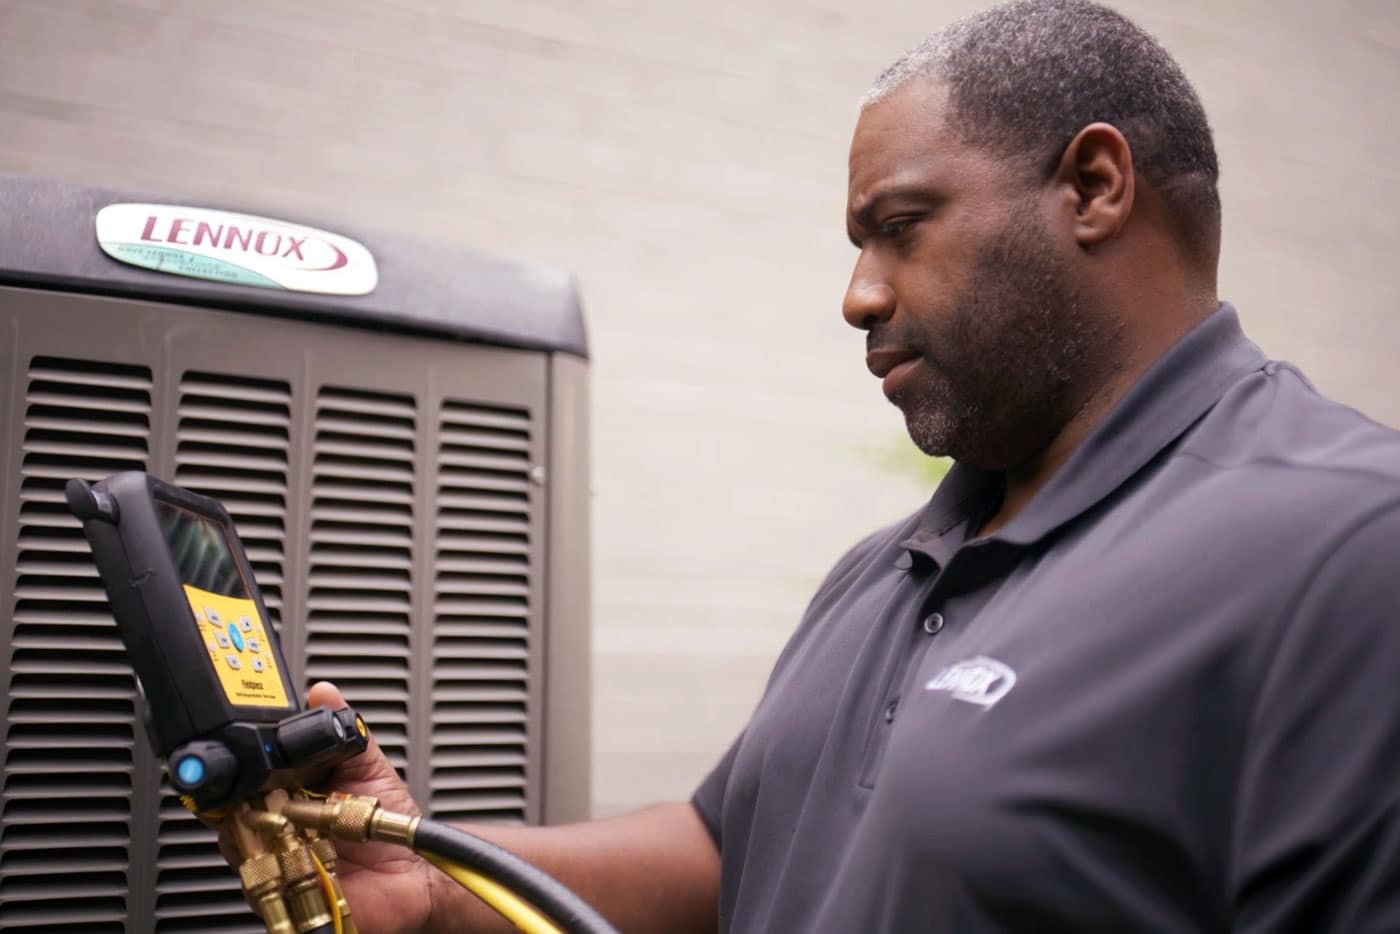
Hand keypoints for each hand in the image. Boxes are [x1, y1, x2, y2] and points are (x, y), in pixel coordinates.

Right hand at [218, 681, 438, 933]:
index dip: (245, 764)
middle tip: (277, 788)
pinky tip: (299, 846)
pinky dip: (274, 859)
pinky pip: (256, 875)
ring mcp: (275, 855)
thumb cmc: (388, 826)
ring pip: (238, 840)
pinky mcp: (278, 886)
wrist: (410, 877)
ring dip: (264, 826)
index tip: (254, 753)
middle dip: (248, 795)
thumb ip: (345, 731)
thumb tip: (324, 692)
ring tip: (297, 817)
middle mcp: (276, 823)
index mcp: (291, 790)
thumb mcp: (369, 767)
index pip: (251, 774)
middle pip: (234, 806)